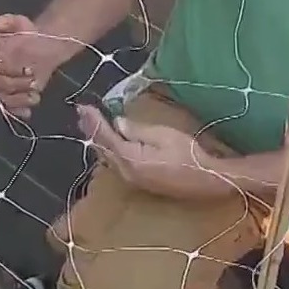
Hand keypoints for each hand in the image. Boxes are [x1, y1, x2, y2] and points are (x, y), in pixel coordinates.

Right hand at [0, 14, 63, 118]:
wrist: (41, 47)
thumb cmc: (27, 36)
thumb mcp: (19, 23)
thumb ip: (7, 22)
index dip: (7, 69)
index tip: (26, 67)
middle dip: (15, 85)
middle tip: (33, 80)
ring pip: (2, 99)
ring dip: (19, 99)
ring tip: (34, 95)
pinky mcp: (8, 97)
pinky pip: (9, 108)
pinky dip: (18, 111)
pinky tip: (28, 111)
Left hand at [77, 105, 236, 199]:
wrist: (207, 181)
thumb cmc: (189, 155)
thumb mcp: (164, 135)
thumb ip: (137, 130)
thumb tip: (118, 123)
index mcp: (130, 158)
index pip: (105, 137)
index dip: (94, 121)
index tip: (83, 107)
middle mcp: (125, 171)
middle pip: (102, 148)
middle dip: (91, 129)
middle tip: (81, 113)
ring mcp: (132, 179)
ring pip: (108, 157)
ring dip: (98, 140)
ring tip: (88, 124)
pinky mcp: (140, 181)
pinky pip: (116, 163)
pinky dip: (108, 149)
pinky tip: (106, 143)